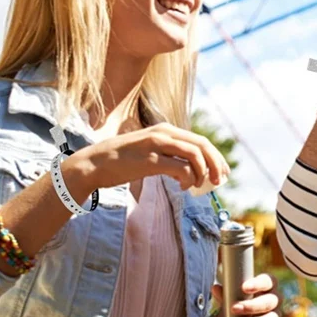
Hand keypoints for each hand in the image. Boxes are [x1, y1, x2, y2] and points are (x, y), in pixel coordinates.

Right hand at [65, 123, 230, 193]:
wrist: (94, 164)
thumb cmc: (122, 161)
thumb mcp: (149, 150)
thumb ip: (169, 153)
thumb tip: (192, 170)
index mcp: (165, 129)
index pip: (200, 141)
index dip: (216, 157)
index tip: (222, 173)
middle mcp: (163, 133)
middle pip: (202, 145)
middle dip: (216, 164)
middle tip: (219, 181)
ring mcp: (156, 145)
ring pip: (194, 155)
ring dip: (203, 173)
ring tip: (197, 186)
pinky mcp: (149, 160)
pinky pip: (180, 168)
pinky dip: (188, 179)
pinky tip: (183, 187)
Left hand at [211, 274, 279, 316]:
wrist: (243, 314)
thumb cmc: (241, 296)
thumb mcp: (233, 292)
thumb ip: (226, 291)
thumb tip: (215, 288)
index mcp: (268, 284)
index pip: (267, 281)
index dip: (257, 284)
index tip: (244, 288)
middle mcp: (275, 299)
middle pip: (269, 302)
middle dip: (251, 306)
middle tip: (234, 308)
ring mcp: (275, 315)